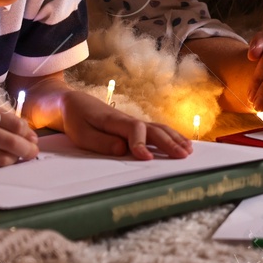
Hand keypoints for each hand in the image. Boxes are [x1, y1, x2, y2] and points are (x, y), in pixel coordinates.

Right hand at [0, 100, 38, 166]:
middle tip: (34, 151)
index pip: (14, 123)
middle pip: (12, 143)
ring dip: (14, 159)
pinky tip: (1, 159)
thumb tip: (22, 130)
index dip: (27, 132)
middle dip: (28, 149)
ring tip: (18, 157)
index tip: (33, 136)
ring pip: (2, 158)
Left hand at [55, 88, 191, 160]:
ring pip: (159, 128)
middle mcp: (128, 120)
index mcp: (114, 121)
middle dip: (169, 143)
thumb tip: (123, 149)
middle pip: (153, 129)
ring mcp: (133, 122)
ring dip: (175, 138)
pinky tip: (180, 142)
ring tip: (189, 150)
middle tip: (183, 157)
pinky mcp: (134, 126)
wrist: (73, 102)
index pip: (134, 130)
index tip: (146, 160)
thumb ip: (102, 142)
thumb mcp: (81, 134)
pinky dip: (171, 135)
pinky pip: (156, 129)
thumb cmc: (76, 120)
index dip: (141, 144)